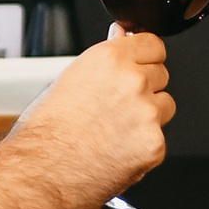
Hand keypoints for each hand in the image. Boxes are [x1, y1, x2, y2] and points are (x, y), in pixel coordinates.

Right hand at [5, 29, 172, 208]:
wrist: (43, 171)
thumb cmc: (48, 130)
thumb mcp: (73, 79)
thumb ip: (107, 60)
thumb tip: (123, 37)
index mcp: (110, 59)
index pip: (153, 44)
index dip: (144, 57)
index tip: (139, 65)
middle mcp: (132, 81)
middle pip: (161, 74)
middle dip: (145, 87)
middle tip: (116, 108)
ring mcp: (146, 113)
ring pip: (165, 106)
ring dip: (148, 116)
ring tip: (115, 130)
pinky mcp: (154, 144)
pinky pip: (159, 139)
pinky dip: (143, 146)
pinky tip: (117, 150)